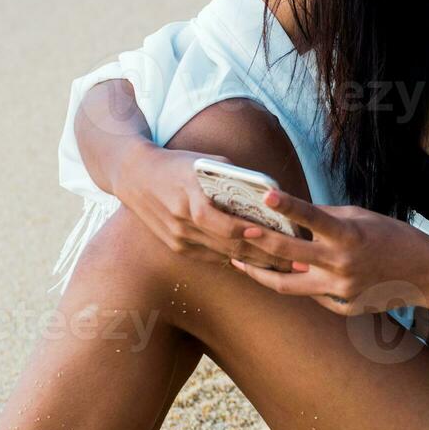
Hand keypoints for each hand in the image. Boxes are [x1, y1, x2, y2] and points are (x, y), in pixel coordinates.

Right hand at [111, 146, 292, 269]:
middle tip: (293, 260)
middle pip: (226, 244)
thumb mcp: (203, 162)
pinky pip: (211, 257)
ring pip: (222, 255)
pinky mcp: (177, 247)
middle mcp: (181, 221)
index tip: (268, 233)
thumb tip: (268, 191)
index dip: (241, 230)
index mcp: (187, 196)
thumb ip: (232, 176)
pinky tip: (259, 263)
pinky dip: (235, 260)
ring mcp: (177, 237)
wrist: (135, 176)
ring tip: (285, 267)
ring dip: (255, 262)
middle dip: (263, 254)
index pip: (215, 220)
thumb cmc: (177, 164)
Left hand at [228, 188, 428, 315]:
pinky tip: (295, 276)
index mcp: (348, 236)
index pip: (313, 218)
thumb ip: (326, 218)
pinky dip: (305, 284)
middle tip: (238, 234)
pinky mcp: (344, 307)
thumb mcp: (361, 218)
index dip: (288, 206)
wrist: (424, 273)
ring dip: (263, 274)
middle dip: (261, 244)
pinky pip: (315, 296)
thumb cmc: (392, 237)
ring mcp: (341, 290)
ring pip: (290, 286)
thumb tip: (292, 215)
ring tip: (243, 265)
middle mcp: (342, 264)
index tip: (266, 195)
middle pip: (290, 255)